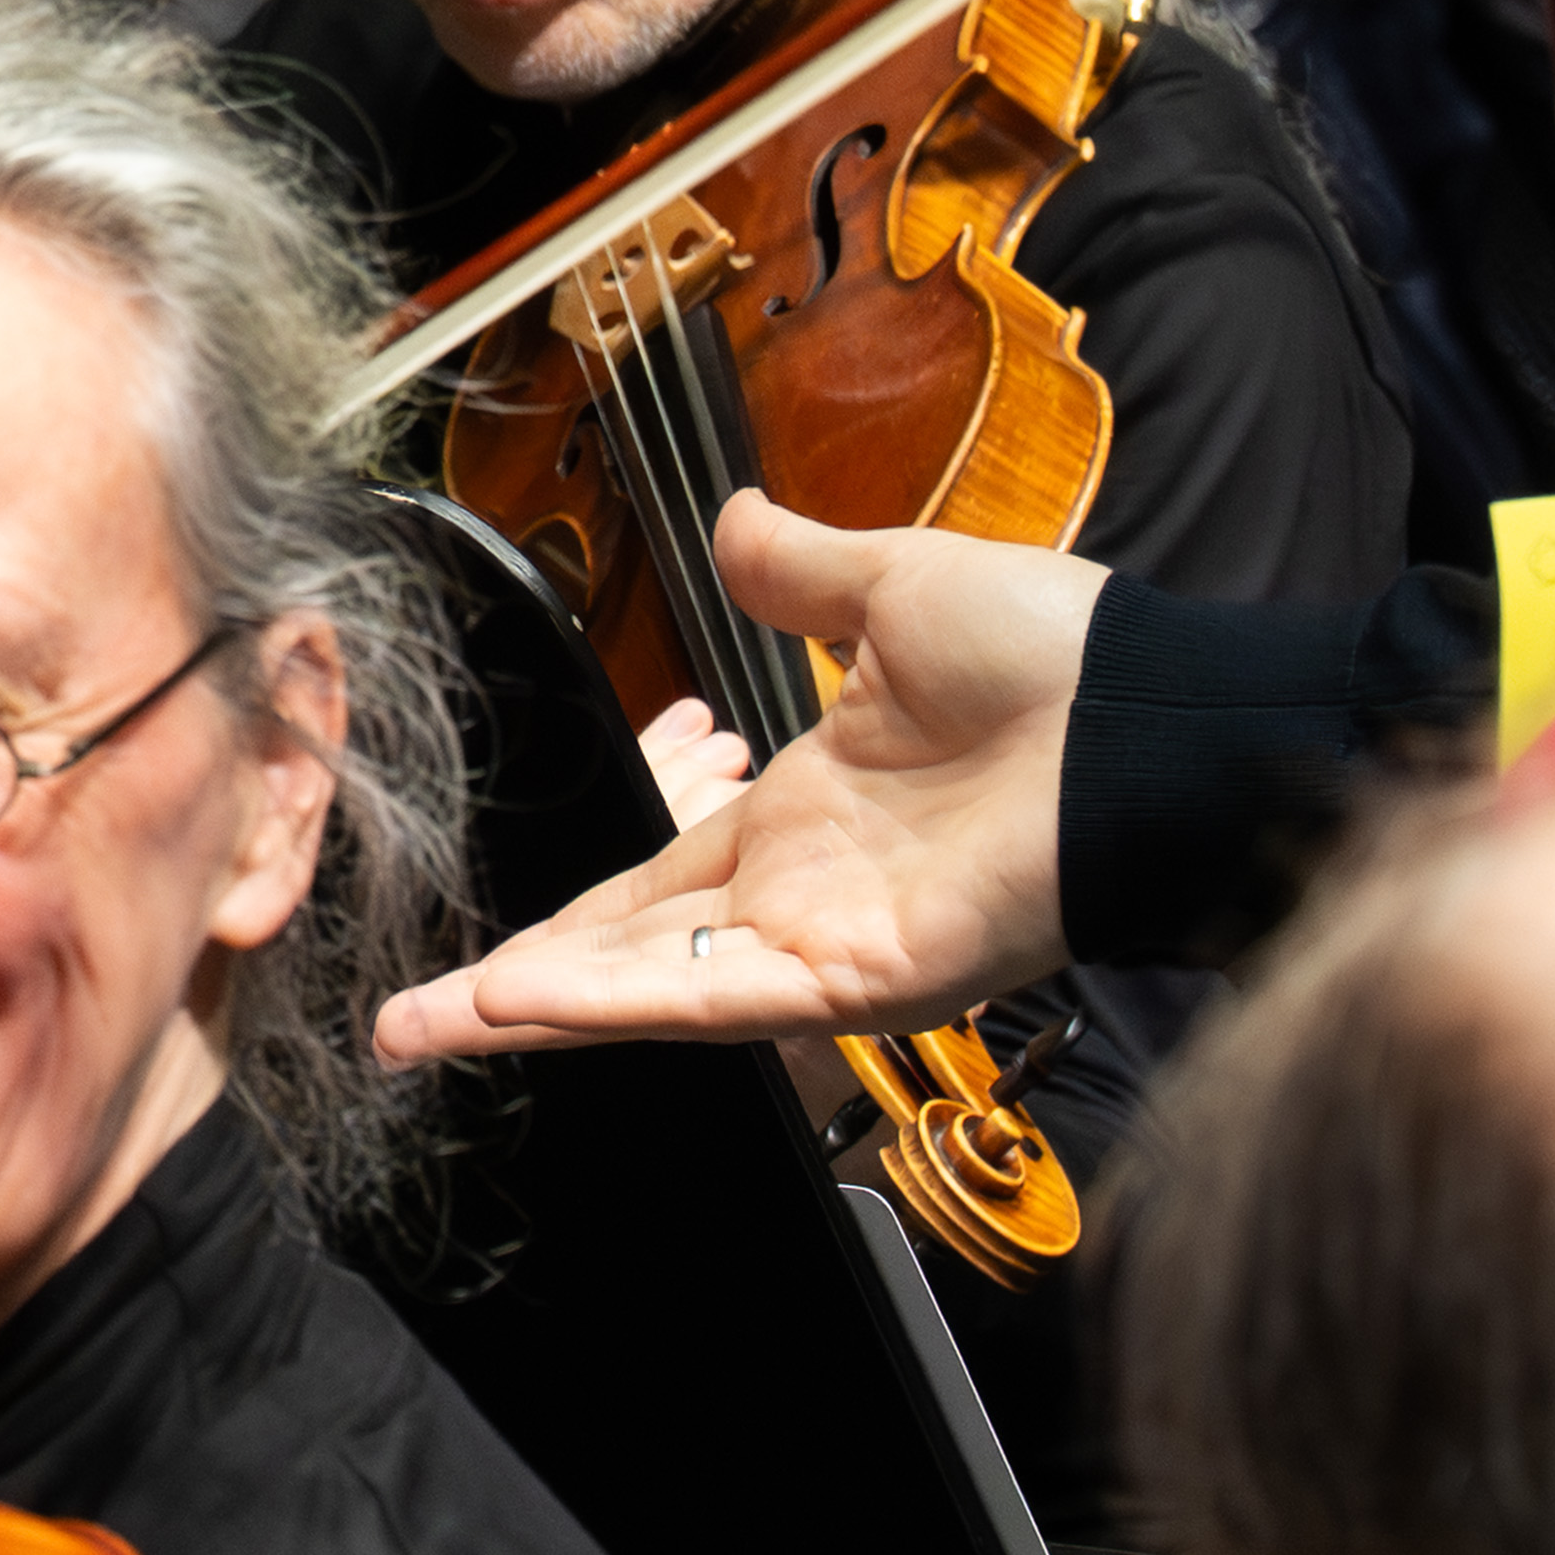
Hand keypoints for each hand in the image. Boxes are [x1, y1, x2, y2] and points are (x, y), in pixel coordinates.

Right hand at [377, 500, 1103, 1059]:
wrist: (1150, 714)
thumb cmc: (1062, 663)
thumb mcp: (895, 592)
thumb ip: (800, 576)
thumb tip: (734, 527)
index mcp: (802, 819)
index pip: (651, 883)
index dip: (562, 921)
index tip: (482, 954)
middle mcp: (801, 897)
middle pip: (625, 956)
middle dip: (513, 991)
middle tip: (404, 1024)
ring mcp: (827, 944)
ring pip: (651, 988)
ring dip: (539, 1006)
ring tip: (428, 1027)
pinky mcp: (860, 976)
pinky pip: (714, 992)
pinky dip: (620, 998)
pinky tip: (529, 999)